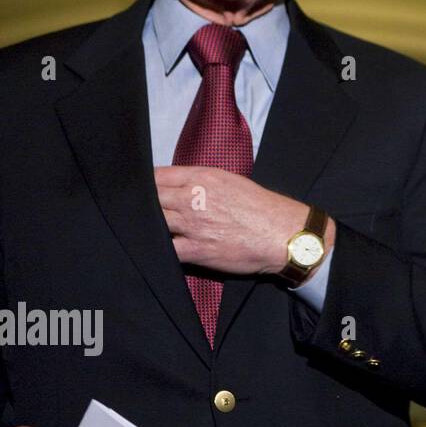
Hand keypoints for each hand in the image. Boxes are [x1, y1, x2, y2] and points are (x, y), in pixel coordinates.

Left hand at [154, 166, 331, 277]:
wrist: (285, 234)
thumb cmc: (263, 208)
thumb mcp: (233, 182)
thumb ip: (202, 183)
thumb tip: (180, 187)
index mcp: (203, 178)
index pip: (157, 176)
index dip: (144, 184)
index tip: (141, 190)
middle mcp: (193, 199)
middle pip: (150, 198)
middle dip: (142, 204)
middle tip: (140, 210)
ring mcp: (192, 225)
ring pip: (152, 222)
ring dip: (148, 226)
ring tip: (147, 229)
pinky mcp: (196, 250)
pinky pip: (164, 250)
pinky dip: (157, 250)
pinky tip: (157, 249)